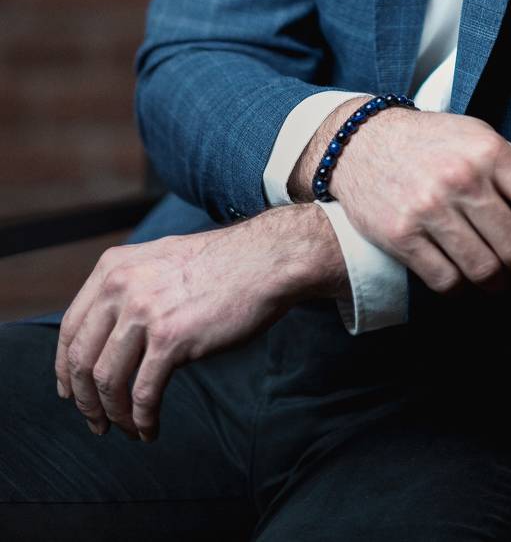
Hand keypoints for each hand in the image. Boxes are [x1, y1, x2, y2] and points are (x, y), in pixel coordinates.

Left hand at [54, 202, 343, 442]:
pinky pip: (143, 394)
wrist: (266, 260)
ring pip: (108, 382)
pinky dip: (142, 418)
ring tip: (127, 428)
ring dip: (113, 414)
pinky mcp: (171, 339)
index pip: (70, 328)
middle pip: (82, 360)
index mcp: (114, 268)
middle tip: (97, 421)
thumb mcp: (159, 261)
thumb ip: (130, 287)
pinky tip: (150, 427)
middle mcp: (121, 287)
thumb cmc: (221, 265)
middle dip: (85, 401)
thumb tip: (107, 334)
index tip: (72, 393)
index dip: (65, 370)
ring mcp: (144, 312)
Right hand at [325, 105, 510, 297]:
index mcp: (491, 152)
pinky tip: (470, 284)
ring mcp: (429, 208)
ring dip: (503, 288)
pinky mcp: (400, 235)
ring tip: (506, 285)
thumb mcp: (489, 143)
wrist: (362, 141)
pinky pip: (446, 282)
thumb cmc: (436, 143)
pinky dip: (465, 292)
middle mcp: (462, 179)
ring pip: (485, 271)